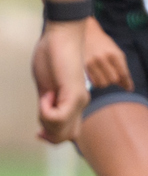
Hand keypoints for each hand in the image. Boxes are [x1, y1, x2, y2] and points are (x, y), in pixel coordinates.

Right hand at [32, 21, 88, 143]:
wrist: (61, 37)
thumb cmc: (52, 58)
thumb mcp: (47, 87)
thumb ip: (48, 104)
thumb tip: (45, 122)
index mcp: (74, 104)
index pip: (69, 135)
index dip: (52, 138)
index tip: (38, 131)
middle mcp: (81, 104)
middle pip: (66, 137)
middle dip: (48, 132)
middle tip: (40, 110)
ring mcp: (79, 100)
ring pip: (61, 130)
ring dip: (45, 119)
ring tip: (45, 98)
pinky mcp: (74, 93)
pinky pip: (58, 117)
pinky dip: (45, 110)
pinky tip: (46, 93)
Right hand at [81, 18, 131, 90]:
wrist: (87, 35)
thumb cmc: (104, 45)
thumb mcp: (116, 53)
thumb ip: (122, 69)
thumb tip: (128, 87)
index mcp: (114, 54)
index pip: (123, 73)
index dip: (127, 83)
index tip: (129, 89)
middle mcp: (102, 58)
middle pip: (113, 80)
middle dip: (115, 81)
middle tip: (113, 76)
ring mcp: (91, 62)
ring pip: (103, 83)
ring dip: (106, 82)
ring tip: (104, 75)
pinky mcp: (82, 66)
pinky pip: (93, 83)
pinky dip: (97, 82)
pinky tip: (97, 76)